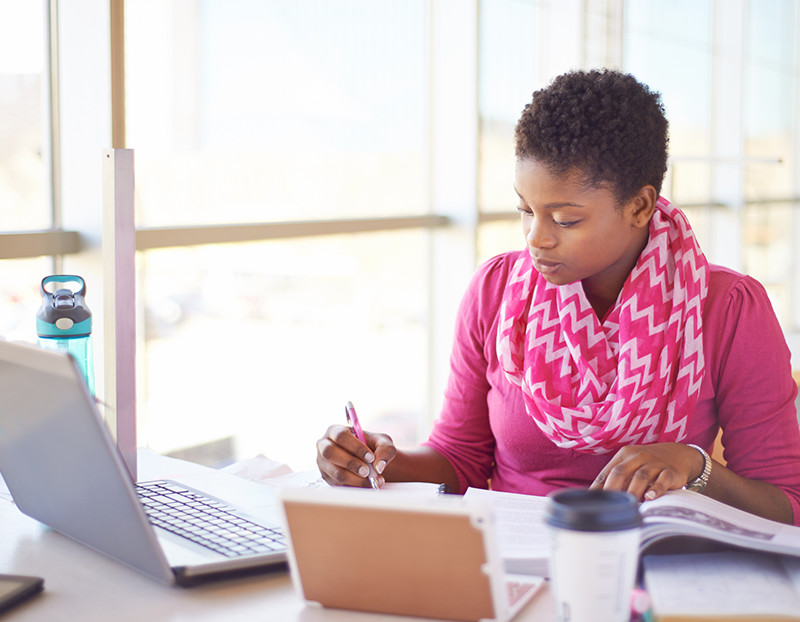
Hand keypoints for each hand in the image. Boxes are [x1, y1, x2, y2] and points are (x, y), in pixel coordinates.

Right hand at [316, 424, 396, 487]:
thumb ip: (385, 449)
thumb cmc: (373, 447)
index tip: (370, 457)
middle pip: (330, 453)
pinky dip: (355, 486)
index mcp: (335, 430)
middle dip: (351, 463)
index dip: (355, 447)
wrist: (369, 461)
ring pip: (335, 472)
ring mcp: (323, 463)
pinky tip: (368, 484)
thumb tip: (378, 466)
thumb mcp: (383, 442)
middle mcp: (324, 445)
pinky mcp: (327, 478)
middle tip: (367, 471)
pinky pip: (338, 484)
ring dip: (355, 478)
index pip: (340, 436)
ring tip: (371, 479)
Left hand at [589, 442, 704, 500]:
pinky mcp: (670, 472)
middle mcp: (638, 457)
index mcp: (625, 455)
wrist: (679, 454)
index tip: (593, 501)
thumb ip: (616, 477)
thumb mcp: (631, 465)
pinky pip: (663, 480)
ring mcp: (655, 464)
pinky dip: (656, 489)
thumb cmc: (648, 463)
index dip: (600, 486)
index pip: (609, 471)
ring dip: (632, 491)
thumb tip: (595, 495)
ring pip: (640, 476)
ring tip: (628, 505)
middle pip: (621, 472)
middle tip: (608, 505)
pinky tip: (650, 498)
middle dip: (612, 488)